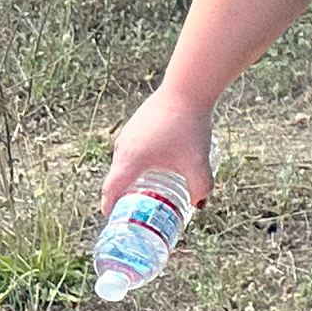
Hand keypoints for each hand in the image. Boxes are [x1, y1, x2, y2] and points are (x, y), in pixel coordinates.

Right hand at [100, 90, 216, 217]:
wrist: (187, 89)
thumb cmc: (189, 126)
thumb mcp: (197, 162)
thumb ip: (201, 187)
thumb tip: (199, 204)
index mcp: (130, 159)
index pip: (111, 190)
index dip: (111, 207)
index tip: (114, 221)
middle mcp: (123, 146)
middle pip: (117, 178)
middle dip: (124, 196)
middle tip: (134, 212)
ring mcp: (129, 133)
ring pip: (125, 163)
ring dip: (132, 178)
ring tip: (146, 192)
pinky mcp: (137, 124)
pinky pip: (133, 150)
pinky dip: (139, 162)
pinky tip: (156, 166)